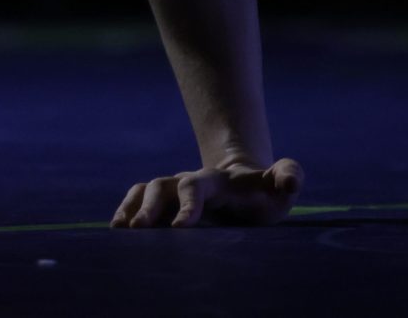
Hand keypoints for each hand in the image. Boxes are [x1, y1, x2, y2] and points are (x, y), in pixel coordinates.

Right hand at [111, 157, 304, 227]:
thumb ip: (290, 176)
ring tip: (121, 229)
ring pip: (146, 190)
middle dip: (151, 207)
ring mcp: (173, 191)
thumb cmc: (264, 193)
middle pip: (163, 185)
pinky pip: (137, 199)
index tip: (182, 228)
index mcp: (216, 180)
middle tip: (141, 230)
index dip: (188, 204)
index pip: (197, 185)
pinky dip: (126, 209)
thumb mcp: (281, 185)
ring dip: (133, 208)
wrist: (246, 187)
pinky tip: (117, 228)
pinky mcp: (163, 203)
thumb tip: (289, 181)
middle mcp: (188, 181)